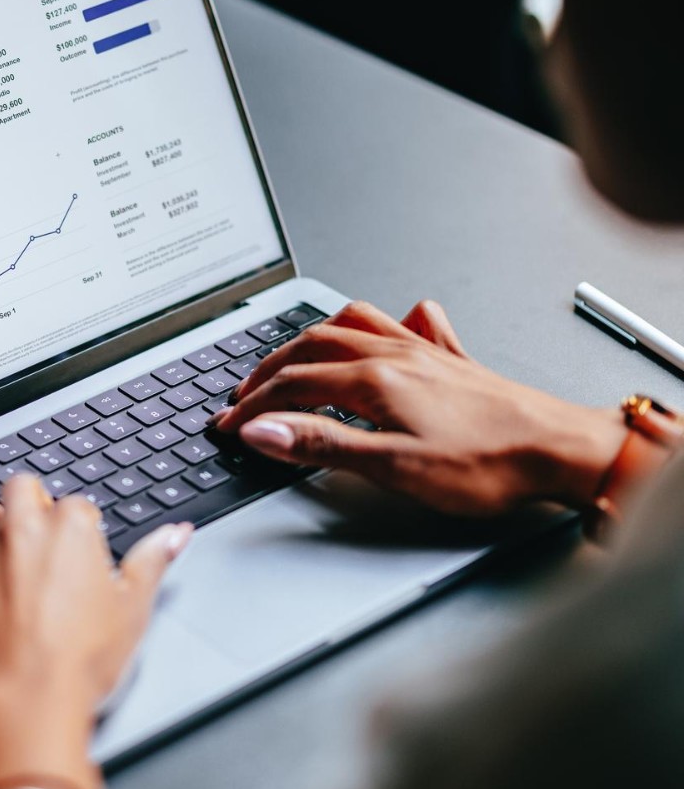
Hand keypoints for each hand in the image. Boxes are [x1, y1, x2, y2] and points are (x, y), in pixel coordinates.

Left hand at [0, 477, 190, 733]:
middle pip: (20, 487)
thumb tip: (176, 534)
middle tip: (38, 532)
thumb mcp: (135, 608)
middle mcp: (22, 530)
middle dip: (29, 501)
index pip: (76, 504)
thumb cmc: (82, 661)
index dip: (81, 525)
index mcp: (70, 528)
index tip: (83, 547)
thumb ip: (153, 561)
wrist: (29, 701)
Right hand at [211, 300, 624, 515]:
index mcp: (374, 380)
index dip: (252, 407)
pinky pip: (408, 323)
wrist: (560, 450)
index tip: (228, 425)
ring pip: (352, 325)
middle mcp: (394, 355)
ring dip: (311, 337)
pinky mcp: (451, 361)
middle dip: (268, 369)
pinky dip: (384, 321)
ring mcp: (423, 352)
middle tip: (243, 392)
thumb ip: (323, 444)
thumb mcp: (394, 467)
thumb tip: (263, 430)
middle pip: (311, 347)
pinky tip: (389, 327)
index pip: (291, 386)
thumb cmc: (489, 465)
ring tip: (290, 353)